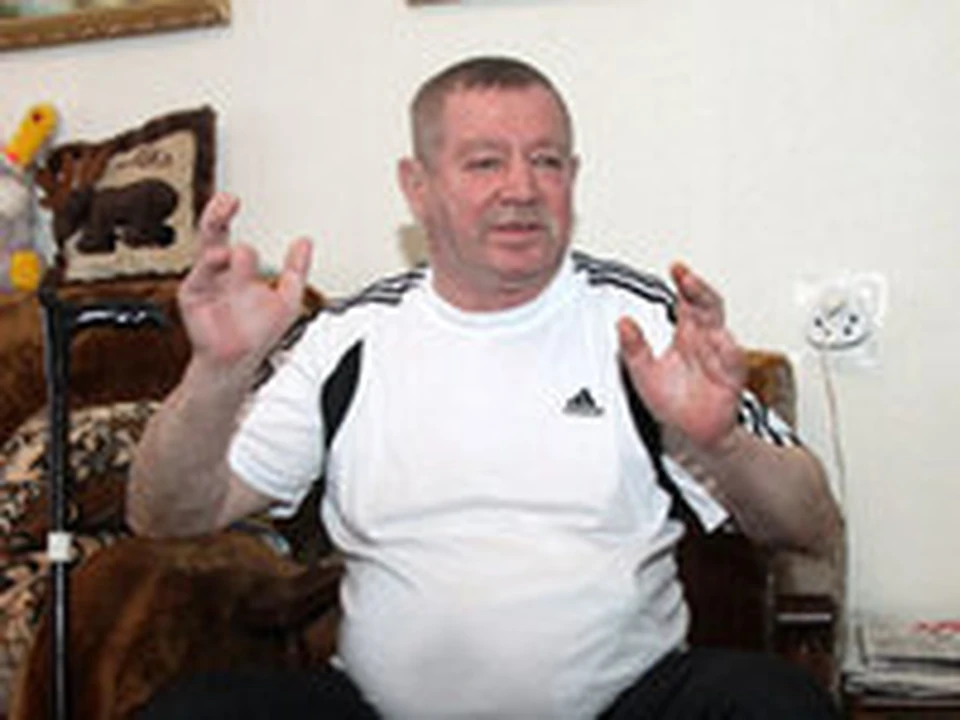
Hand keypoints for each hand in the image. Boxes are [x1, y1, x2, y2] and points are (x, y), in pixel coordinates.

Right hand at [178, 192, 312, 368]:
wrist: (241, 361)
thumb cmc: (258, 332)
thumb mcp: (287, 298)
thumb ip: (295, 270)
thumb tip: (305, 242)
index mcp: (235, 266)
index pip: (227, 232)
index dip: (226, 213)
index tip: (232, 198)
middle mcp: (217, 271)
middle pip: (211, 234)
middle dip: (216, 216)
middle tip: (225, 202)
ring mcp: (205, 283)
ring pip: (206, 253)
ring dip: (222, 248)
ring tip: (233, 250)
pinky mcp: (193, 298)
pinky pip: (198, 277)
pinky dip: (210, 267)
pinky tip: (220, 259)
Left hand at [617, 263, 744, 449]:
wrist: (691, 433)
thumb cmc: (671, 401)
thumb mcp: (643, 372)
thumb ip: (633, 347)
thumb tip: (622, 323)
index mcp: (687, 334)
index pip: (687, 301)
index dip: (684, 282)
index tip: (676, 268)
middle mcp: (705, 341)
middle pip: (708, 307)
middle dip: (699, 291)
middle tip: (687, 279)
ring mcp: (720, 358)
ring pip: (722, 329)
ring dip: (712, 318)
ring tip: (700, 303)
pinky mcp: (730, 378)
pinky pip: (733, 361)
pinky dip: (728, 351)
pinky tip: (721, 341)